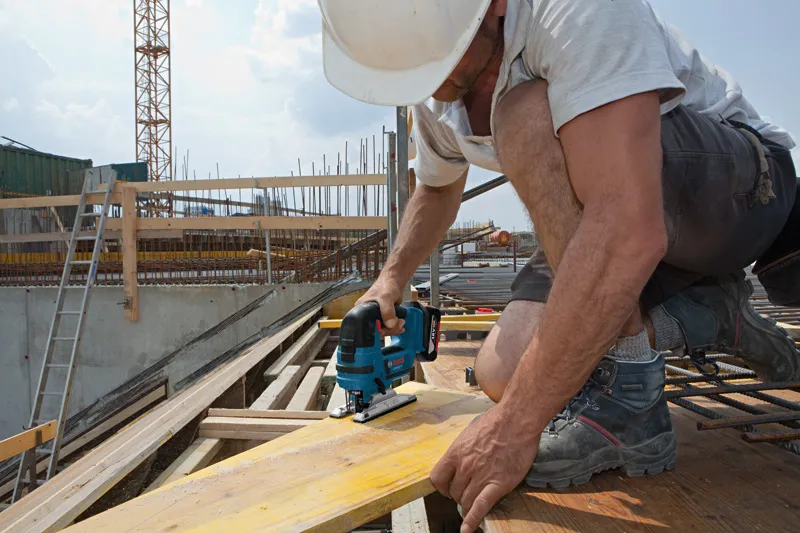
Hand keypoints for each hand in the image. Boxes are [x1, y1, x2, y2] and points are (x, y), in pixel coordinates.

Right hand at [355, 278, 405, 335]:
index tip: (387, 328)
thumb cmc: (386, 285)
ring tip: (401, 322)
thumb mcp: (385, 297)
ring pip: (383, 329)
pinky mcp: (383, 317)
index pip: (366, 327)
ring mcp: (376, 316)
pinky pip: (388, 326)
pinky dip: (395, 326)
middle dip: (389, 329)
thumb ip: (387, 311)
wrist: (394, 281)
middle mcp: (367, 314)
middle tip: (398, 324)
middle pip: (376, 329)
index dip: (377, 330)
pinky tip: (401, 323)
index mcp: (361, 310)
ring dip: (394, 328)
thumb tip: (390, 325)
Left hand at [430, 405, 539, 532]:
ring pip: (466, 501)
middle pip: (454, 492)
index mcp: (456, 452)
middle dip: (459, 495)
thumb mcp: (470, 432)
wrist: (517, 419)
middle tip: (468, 493)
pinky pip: (481, 506)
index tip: (448, 488)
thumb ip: (463, 449)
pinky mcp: (498, 484)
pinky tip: (468, 529)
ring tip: (473, 505)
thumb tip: (461, 458)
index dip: (442, 486)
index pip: (437, 478)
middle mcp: (465, 466)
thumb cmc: (497, 421)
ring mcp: (480, 476)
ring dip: (468, 505)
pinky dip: (473, 520)